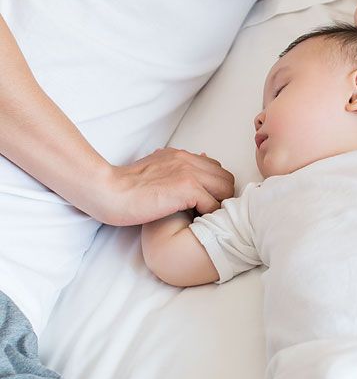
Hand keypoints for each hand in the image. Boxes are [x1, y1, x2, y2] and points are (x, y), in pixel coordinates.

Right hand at [93, 149, 234, 225]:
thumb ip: (170, 172)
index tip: (203, 204)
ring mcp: (189, 172)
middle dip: (221, 197)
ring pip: (225, 190)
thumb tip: (189, 178)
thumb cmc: (124, 188)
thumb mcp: (152, 171)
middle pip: (226, 178)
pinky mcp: (187, 187)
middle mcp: (188, 159)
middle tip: (207, 214)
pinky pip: (213, 204)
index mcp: (179, 155)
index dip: (213, 188)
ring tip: (203, 219)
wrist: (108, 191)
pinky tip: (194, 222)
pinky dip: (208, 216)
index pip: (215, 169)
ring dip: (217, 206)